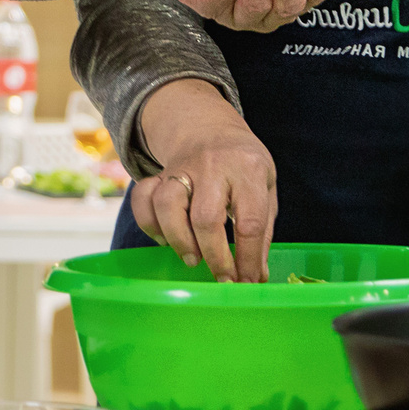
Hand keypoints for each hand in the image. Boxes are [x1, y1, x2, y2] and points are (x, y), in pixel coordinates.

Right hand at [131, 78, 276, 280]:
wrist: (209, 127)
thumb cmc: (243, 165)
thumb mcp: (266, 187)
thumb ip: (262, 229)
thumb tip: (257, 276)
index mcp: (249, 169)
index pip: (250, 220)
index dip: (248, 257)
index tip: (248, 282)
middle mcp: (214, 166)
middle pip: (206, 217)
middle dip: (214, 256)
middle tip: (222, 278)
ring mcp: (182, 168)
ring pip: (168, 205)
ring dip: (179, 240)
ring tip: (193, 259)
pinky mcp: (159, 174)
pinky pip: (143, 199)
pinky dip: (149, 224)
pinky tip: (165, 239)